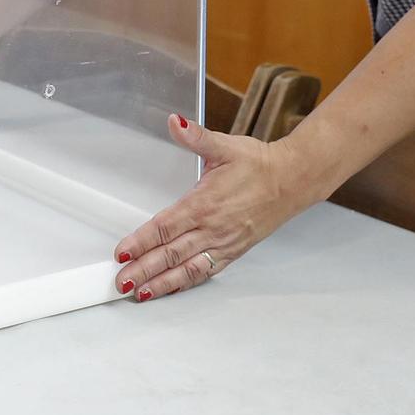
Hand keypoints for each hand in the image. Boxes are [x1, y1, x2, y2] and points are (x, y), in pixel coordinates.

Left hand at [111, 118, 314, 301]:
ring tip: (141, 292)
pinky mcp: (233, 251)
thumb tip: (176, 122)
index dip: (141, 241)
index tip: (122, 252)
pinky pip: (206, 271)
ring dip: (162, 282)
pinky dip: (187, 282)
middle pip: (171, 254)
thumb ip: (196, 137)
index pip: (165, 227)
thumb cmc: (259, 165)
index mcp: (204, 203)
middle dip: (144, 269)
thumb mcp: (225, 146)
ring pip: (188, 268)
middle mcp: (212, 228)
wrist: (293, 180)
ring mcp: (223, 243)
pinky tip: (172, 288)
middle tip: (121, 282)